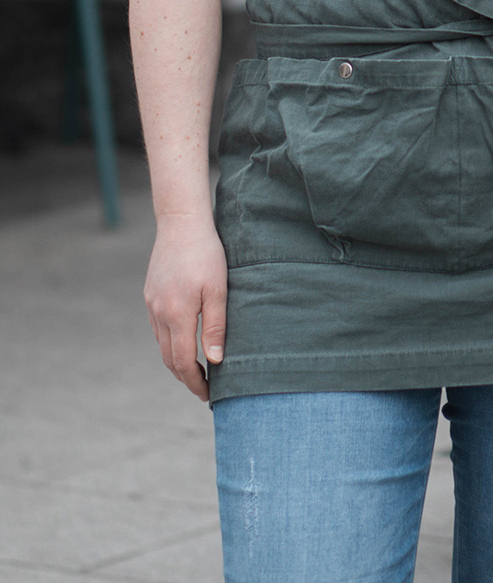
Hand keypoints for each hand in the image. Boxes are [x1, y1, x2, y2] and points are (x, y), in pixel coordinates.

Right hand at [144, 213, 228, 400]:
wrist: (181, 222)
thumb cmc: (207, 253)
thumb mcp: (219, 289)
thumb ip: (215, 326)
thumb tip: (215, 361)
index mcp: (176, 315)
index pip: (182, 362)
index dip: (194, 382)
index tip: (208, 394)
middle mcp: (159, 313)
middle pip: (168, 358)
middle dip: (185, 377)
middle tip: (204, 388)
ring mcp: (151, 304)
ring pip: (161, 343)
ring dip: (176, 360)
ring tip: (196, 369)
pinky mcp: (150, 294)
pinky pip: (157, 327)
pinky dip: (169, 341)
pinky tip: (183, 340)